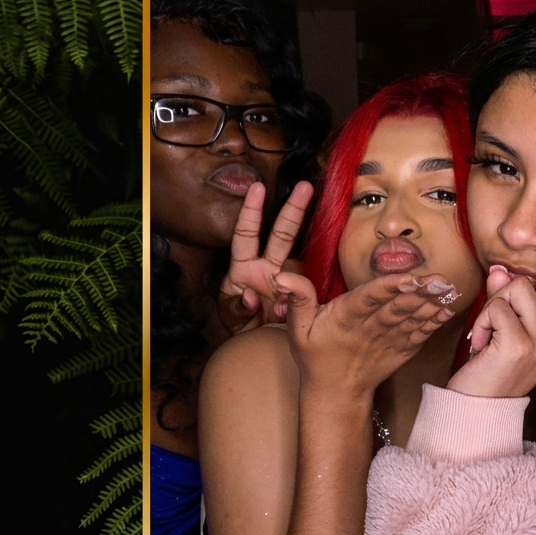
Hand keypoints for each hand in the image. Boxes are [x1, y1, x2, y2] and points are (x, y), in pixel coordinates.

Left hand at [218, 181, 313, 333]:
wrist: (257, 347)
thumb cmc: (239, 326)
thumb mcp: (229, 318)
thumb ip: (235, 307)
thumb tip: (250, 296)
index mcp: (243, 267)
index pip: (246, 233)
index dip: (252, 210)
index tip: (258, 187)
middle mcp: (267, 268)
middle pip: (282, 234)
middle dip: (294, 209)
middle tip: (306, 187)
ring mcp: (286, 282)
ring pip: (298, 268)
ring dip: (294, 283)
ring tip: (274, 311)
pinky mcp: (301, 298)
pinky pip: (306, 294)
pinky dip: (298, 305)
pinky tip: (281, 318)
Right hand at [274, 270, 458, 395]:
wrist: (337, 392)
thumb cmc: (316, 357)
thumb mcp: (298, 329)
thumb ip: (298, 299)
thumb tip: (282, 274)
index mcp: (347, 319)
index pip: (370, 299)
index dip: (389, 288)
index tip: (408, 278)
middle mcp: (371, 328)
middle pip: (397, 307)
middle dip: (419, 293)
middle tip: (439, 279)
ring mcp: (389, 340)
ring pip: (412, 319)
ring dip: (431, 305)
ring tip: (448, 290)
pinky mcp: (402, 349)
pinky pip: (420, 334)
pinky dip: (434, 323)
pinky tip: (448, 310)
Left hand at [448, 184, 535, 396]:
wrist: (483, 409)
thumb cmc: (498, 366)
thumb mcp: (513, 328)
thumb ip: (514, 298)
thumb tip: (504, 269)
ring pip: (517, 287)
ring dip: (493, 307)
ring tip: (490, 337)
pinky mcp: (522, 345)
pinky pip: (499, 305)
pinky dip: (484, 321)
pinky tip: (483, 345)